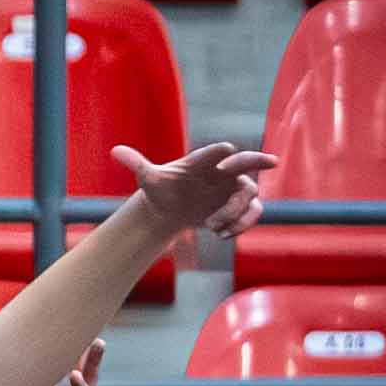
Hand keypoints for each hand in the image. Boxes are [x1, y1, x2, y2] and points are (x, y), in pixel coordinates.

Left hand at [113, 140, 274, 242]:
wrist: (170, 206)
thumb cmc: (163, 188)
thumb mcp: (150, 179)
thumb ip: (137, 164)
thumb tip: (114, 150)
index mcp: (203, 161)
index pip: (215, 152)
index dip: (222, 152)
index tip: (228, 150)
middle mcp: (223, 171)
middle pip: (245, 164)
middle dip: (257, 162)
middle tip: (271, 161)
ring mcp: (234, 188)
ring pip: (250, 195)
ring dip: (236, 212)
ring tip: (213, 227)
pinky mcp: (239, 207)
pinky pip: (253, 213)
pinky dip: (242, 225)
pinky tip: (222, 235)